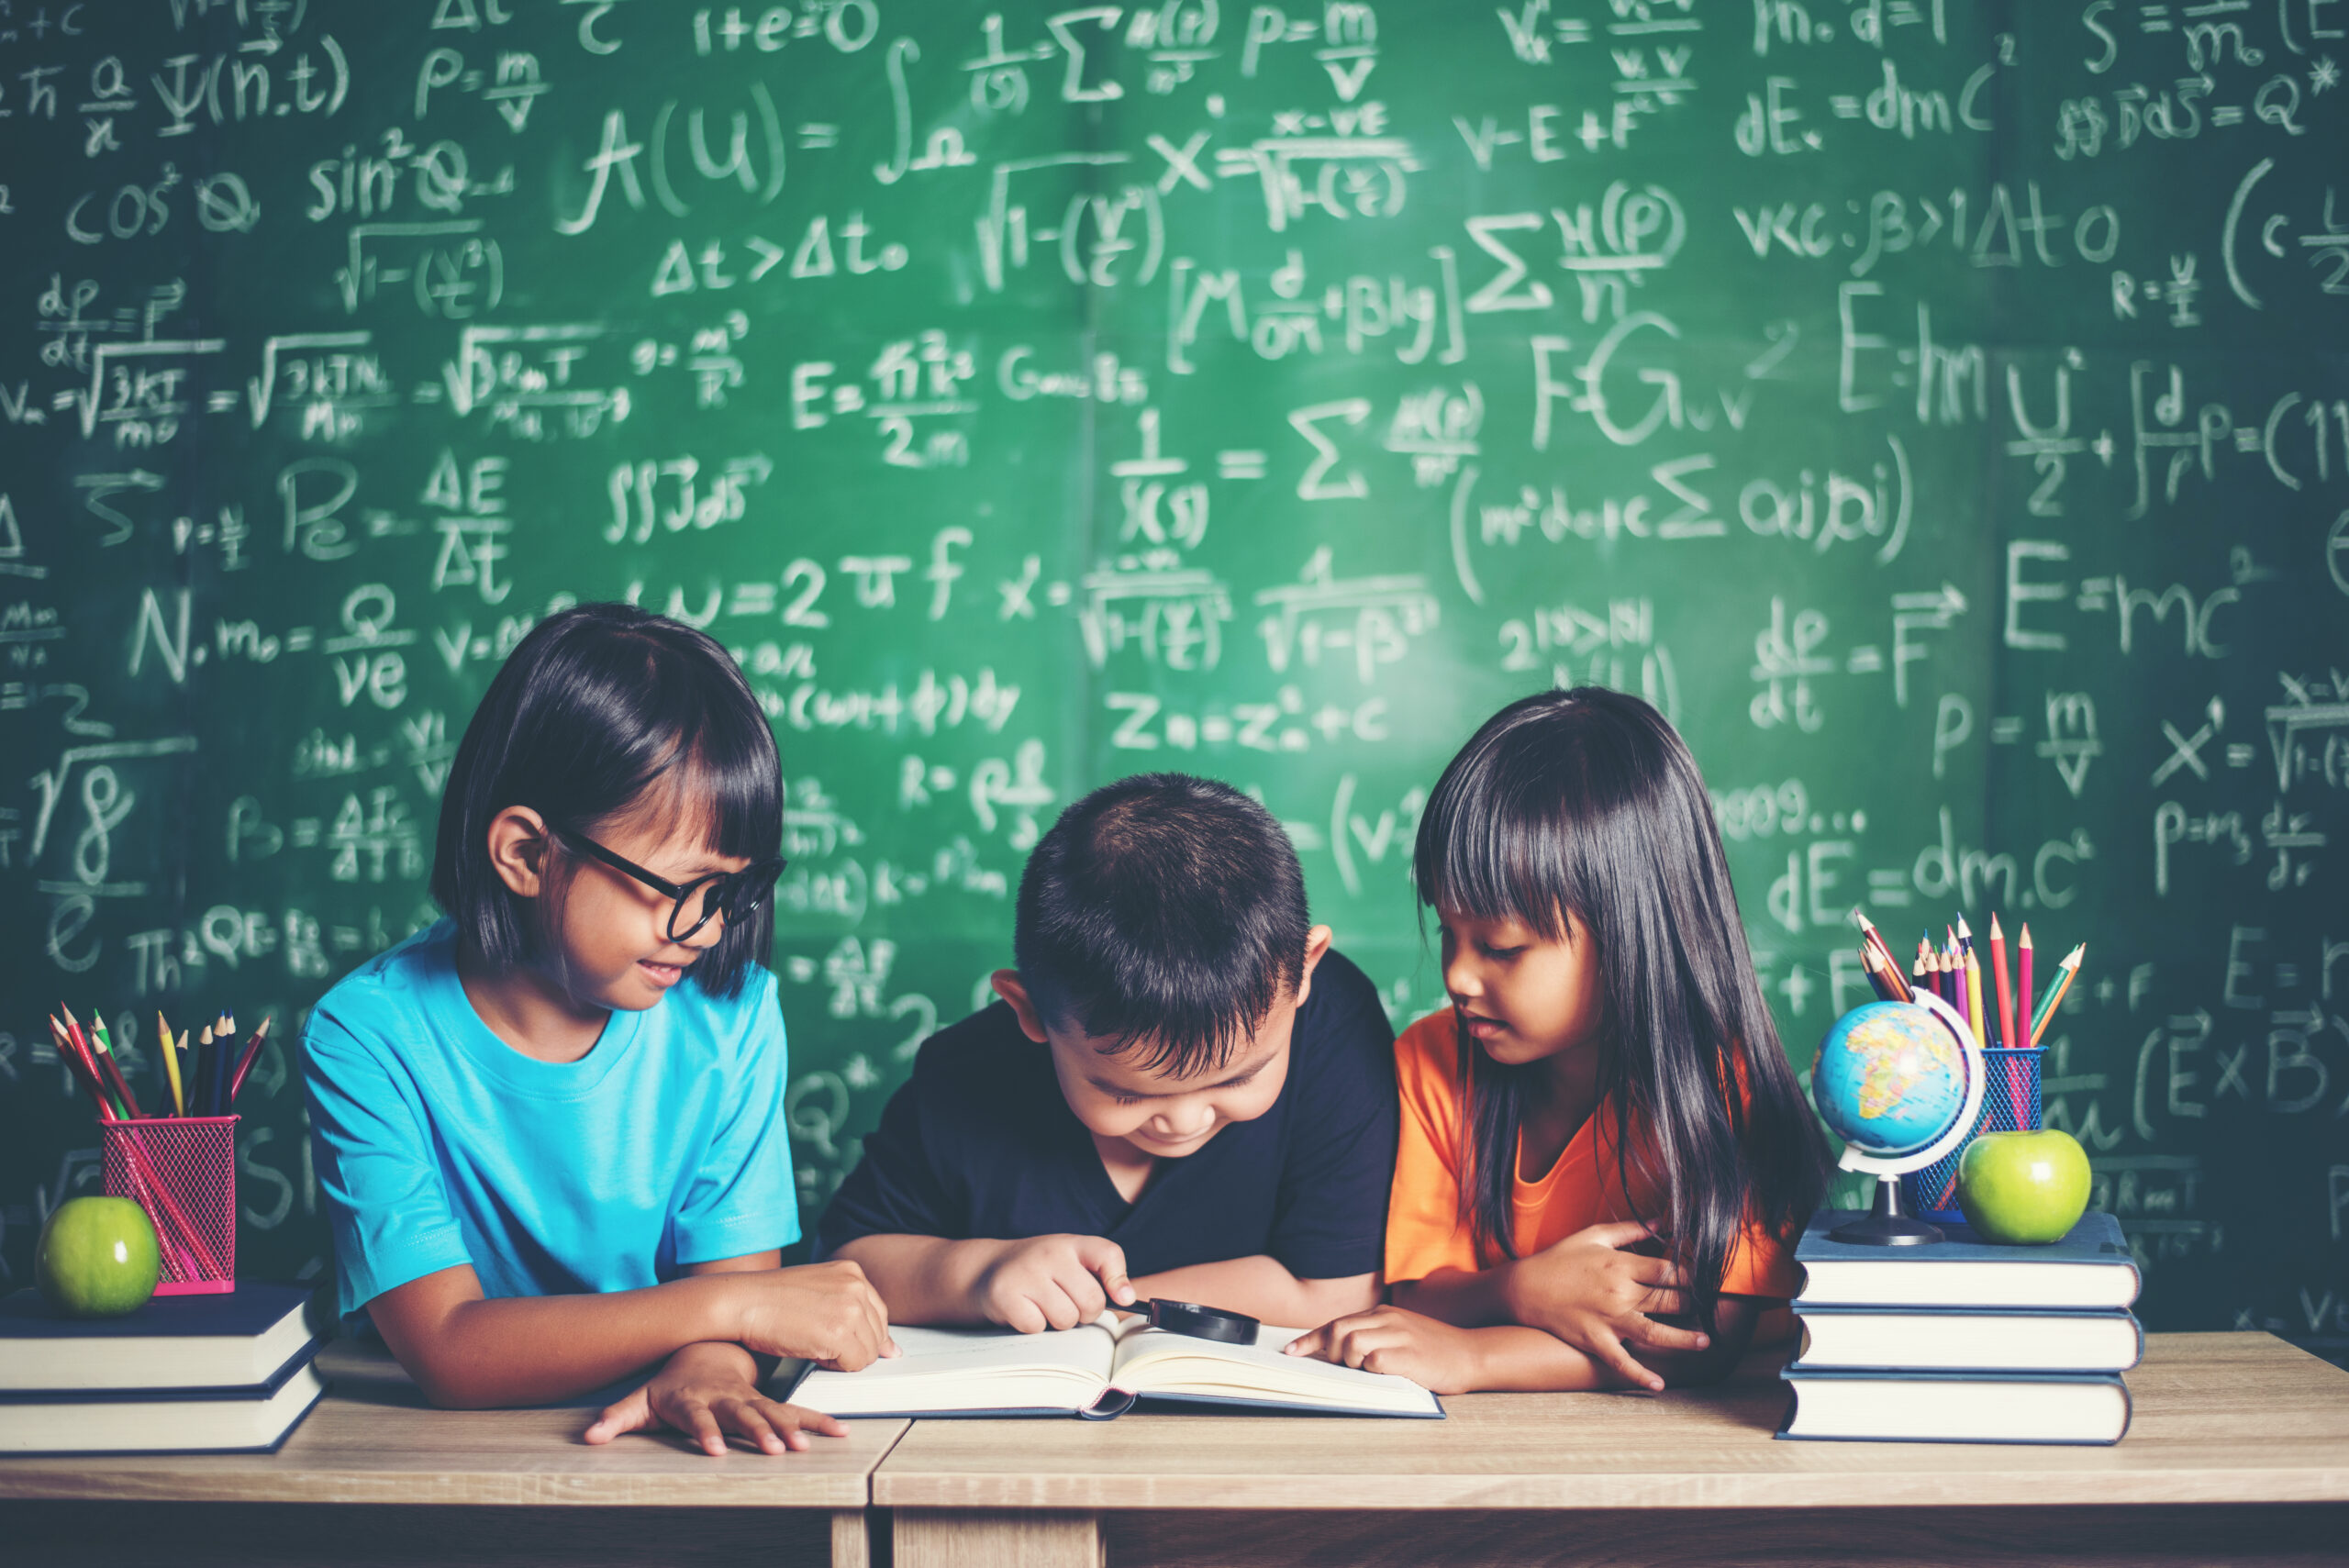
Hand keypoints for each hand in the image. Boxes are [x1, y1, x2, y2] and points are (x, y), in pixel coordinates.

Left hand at [583, 1342, 847, 1456]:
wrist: (702, 1352)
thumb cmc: (670, 1386)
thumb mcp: (640, 1401)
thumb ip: (618, 1418)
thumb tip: (590, 1437)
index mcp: (695, 1399)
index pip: (699, 1417)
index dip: (705, 1432)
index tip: (713, 1449)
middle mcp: (727, 1398)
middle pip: (743, 1415)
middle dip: (758, 1432)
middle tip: (774, 1450)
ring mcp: (750, 1399)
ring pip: (774, 1412)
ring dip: (791, 1429)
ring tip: (807, 1444)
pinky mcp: (769, 1403)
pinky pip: (797, 1412)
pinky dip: (817, 1422)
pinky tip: (840, 1432)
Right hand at [729, 1260, 895, 1370]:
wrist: (741, 1302)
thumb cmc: (769, 1300)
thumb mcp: (818, 1292)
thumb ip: (852, 1310)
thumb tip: (891, 1350)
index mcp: (852, 1271)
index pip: (878, 1314)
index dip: (862, 1335)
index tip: (845, 1342)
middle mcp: (856, 1286)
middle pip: (877, 1335)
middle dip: (854, 1347)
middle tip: (821, 1345)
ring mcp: (850, 1308)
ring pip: (869, 1352)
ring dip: (844, 1359)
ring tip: (815, 1347)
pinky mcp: (840, 1333)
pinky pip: (855, 1364)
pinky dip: (836, 1368)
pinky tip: (813, 1353)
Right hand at [971, 1234, 1135, 1332]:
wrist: (987, 1270)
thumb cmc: (1040, 1272)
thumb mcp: (1070, 1263)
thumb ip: (1101, 1277)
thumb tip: (1128, 1298)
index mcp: (1070, 1243)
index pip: (1108, 1254)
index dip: (1119, 1280)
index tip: (1122, 1298)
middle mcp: (1049, 1253)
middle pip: (1091, 1301)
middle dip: (1084, 1313)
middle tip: (1067, 1303)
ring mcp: (1026, 1273)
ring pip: (1066, 1319)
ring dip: (1058, 1322)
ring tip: (1043, 1306)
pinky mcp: (1005, 1295)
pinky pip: (1037, 1327)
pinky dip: (1034, 1327)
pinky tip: (1024, 1310)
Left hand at [1283, 1306, 1486, 1394]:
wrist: (1472, 1354)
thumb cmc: (1435, 1350)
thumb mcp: (1402, 1334)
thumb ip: (1374, 1336)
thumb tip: (1339, 1353)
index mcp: (1383, 1313)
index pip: (1336, 1323)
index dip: (1310, 1339)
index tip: (1291, 1351)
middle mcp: (1388, 1319)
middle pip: (1338, 1329)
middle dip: (1330, 1352)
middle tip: (1343, 1368)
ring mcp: (1398, 1335)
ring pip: (1351, 1343)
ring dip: (1351, 1363)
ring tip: (1368, 1373)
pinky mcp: (1408, 1355)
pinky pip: (1374, 1360)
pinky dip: (1372, 1370)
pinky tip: (1385, 1375)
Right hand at [1500, 1221, 1704, 1391]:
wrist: (1525, 1287)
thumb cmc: (1561, 1259)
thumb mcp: (1593, 1235)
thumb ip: (1631, 1229)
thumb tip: (1662, 1222)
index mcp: (1620, 1265)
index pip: (1667, 1270)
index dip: (1692, 1275)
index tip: (1706, 1279)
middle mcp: (1618, 1293)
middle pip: (1668, 1300)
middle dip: (1694, 1304)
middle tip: (1713, 1309)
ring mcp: (1608, 1319)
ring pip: (1654, 1332)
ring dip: (1683, 1338)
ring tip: (1704, 1342)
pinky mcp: (1595, 1340)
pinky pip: (1621, 1361)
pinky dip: (1639, 1374)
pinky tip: (1659, 1384)